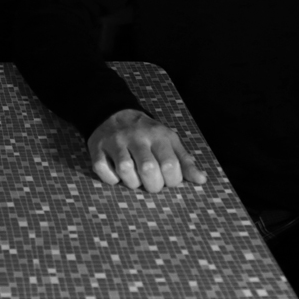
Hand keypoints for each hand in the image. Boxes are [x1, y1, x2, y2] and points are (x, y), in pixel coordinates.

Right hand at [86, 109, 206, 192]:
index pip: (171, 166)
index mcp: (159, 136)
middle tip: (151, 184)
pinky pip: (102, 169)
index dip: (172, 182)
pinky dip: (110, 178)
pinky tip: (117, 176)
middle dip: (152, 186)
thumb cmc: (146, 134)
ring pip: (125, 170)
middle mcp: (137, 136)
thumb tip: (201, 180)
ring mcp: (116, 141)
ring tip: (134, 179)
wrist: (113, 112)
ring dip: (131, 183)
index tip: (168, 181)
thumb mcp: (169, 141)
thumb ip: (185, 161)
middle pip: (148, 169)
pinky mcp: (97, 147)